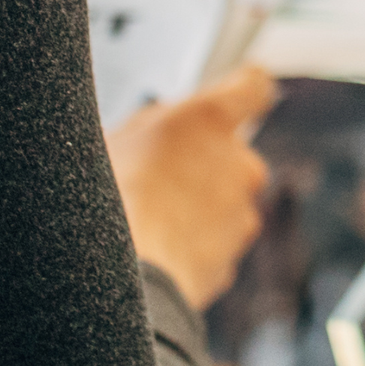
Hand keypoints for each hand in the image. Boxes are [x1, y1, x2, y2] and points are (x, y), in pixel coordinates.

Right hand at [109, 65, 276, 311]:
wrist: (127, 278)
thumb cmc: (112, 202)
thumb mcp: (117, 137)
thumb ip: (154, 124)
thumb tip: (163, 125)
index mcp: (210, 121)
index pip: (252, 87)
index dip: (248, 88)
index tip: (248, 89)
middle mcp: (239, 165)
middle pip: (234, 156)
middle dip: (205, 167)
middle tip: (161, 178)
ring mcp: (241, 216)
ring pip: (224, 205)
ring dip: (197, 212)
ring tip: (149, 222)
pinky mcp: (232, 261)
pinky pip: (215, 247)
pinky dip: (193, 249)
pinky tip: (157, 252)